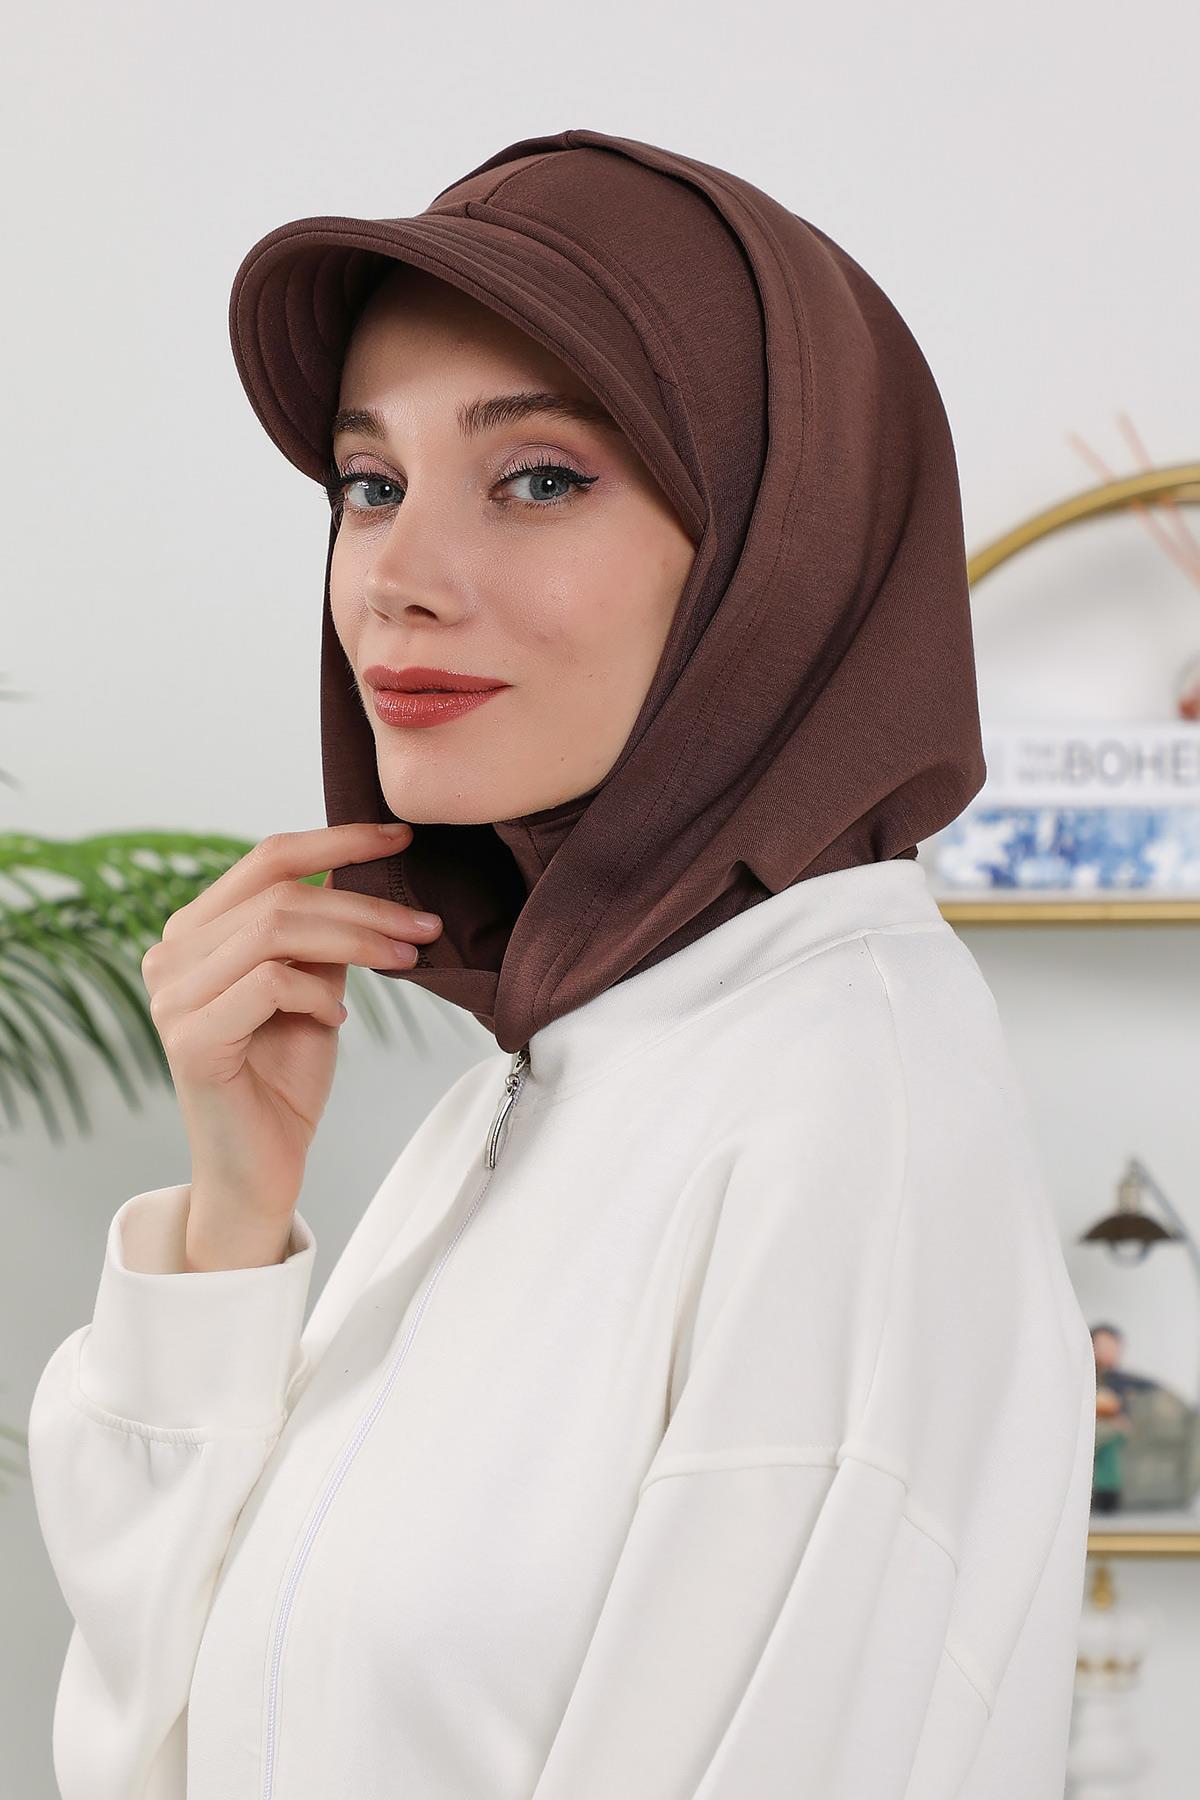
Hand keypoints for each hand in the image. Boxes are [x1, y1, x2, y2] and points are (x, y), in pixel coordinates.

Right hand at [140, 822, 440, 1250]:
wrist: (259, 1167)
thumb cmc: (283, 1075)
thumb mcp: (313, 986)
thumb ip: (322, 933)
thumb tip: (369, 872)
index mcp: (196, 930)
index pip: (267, 858)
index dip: (338, 840)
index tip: (401, 838)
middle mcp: (171, 953)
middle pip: (280, 893)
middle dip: (365, 904)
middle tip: (425, 924)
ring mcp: (171, 996)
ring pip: (275, 930)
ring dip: (355, 939)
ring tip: (403, 959)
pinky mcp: (188, 1039)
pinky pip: (267, 984)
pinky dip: (316, 993)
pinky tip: (337, 1017)